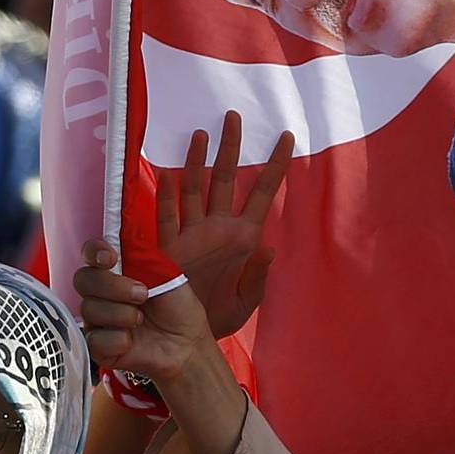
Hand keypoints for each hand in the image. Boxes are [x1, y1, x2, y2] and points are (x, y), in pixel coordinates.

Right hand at [74, 240, 216, 385]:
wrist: (186, 343)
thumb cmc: (177, 308)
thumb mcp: (164, 275)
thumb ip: (141, 255)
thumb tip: (128, 225)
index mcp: (116, 272)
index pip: (90, 253)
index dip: (94, 252)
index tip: (110, 257)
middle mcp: (101, 293)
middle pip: (83, 279)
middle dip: (113, 286)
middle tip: (142, 294)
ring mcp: (97, 319)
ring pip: (90, 310)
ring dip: (122, 315)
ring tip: (142, 320)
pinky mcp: (97, 346)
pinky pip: (95, 339)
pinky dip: (118, 340)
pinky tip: (132, 341)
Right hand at [155, 111, 292, 338]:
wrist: (184, 338)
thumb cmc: (217, 319)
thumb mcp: (245, 305)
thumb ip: (258, 278)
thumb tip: (270, 250)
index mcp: (243, 238)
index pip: (262, 193)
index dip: (275, 165)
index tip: (288, 137)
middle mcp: (217, 228)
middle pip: (225, 178)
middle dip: (230, 147)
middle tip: (233, 115)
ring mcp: (192, 233)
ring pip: (195, 187)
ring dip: (197, 160)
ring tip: (201, 133)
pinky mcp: (168, 245)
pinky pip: (166, 215)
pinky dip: (166, 195)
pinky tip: (168, 174)